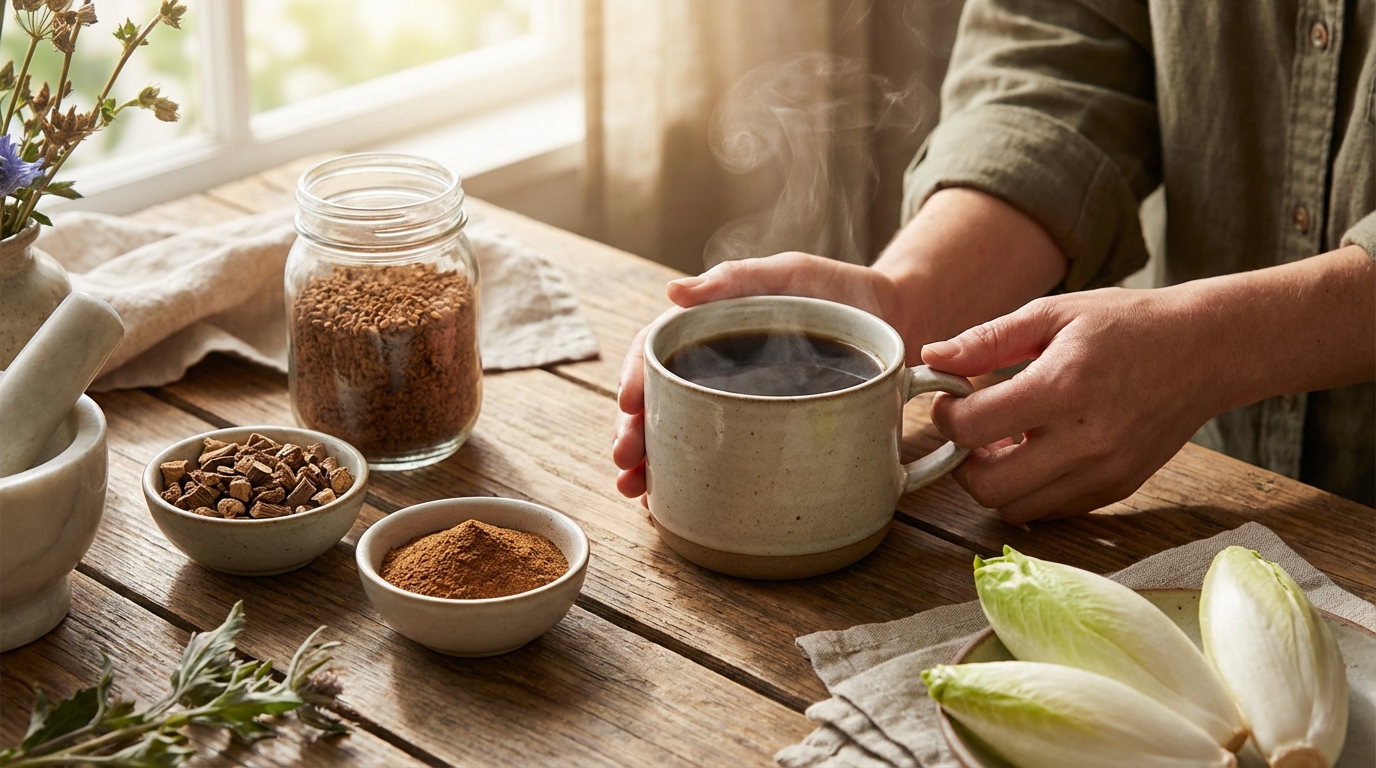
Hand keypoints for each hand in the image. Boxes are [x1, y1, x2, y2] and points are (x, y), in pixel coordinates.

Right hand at [613, 252, 902, 499]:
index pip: (657, 353)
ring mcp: (737, 404)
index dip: (635, 379)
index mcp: (712, 329)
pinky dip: (687, 482)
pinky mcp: (764, 434)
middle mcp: (717, 370)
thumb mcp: (791, 273)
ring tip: (634, 490)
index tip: (628, 406)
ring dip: (650, 465)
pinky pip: (719, 459)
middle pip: (659, 402)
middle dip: (634, 434)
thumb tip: (674, 292)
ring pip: (678, 435)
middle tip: (626, 463)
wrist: (897, 321)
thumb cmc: (841, 290)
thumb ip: (738, 277)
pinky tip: (668, 503)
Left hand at [921, 287, 1222, 523]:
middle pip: (988, 487)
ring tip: (1005, 441)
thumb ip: (988, 339)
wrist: (1206, 351)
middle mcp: (1085, 440)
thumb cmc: (1128, 325)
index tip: (950, 400)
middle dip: (962, 462)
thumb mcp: (1053, 314)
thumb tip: (933, 357)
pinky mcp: (1118, 488)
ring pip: (1017, 508)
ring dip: (996, 480)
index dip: (945, 416)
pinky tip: (1038, 450)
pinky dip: (1031, 488)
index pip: (972, 428)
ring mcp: (1105, 472)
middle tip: (970, 431)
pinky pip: (1052, 510)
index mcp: (1062, 387)